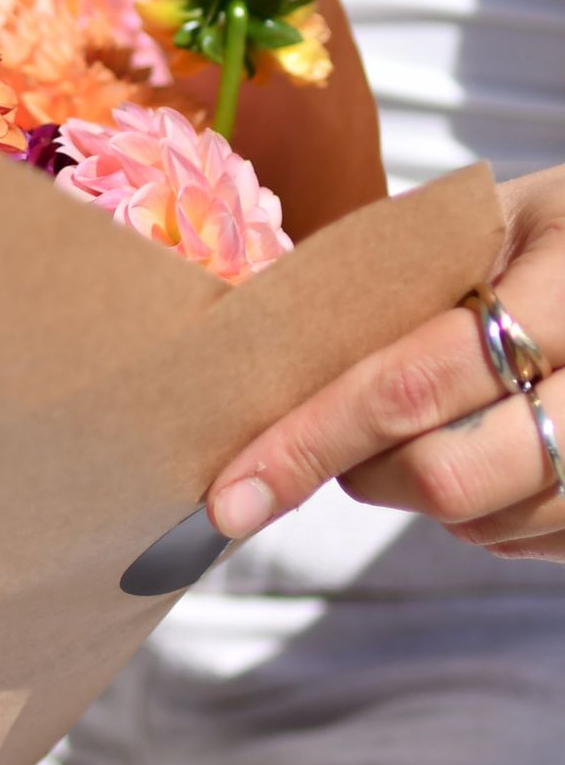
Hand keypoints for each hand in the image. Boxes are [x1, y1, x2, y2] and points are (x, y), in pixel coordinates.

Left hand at [209, 164, 564, 560]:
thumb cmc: (550, 236)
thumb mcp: (482, 224)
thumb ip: (392, 282)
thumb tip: (255, 344)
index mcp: (563, 286)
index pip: (412, 383)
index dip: (310, 441)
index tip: (232, 491)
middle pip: (446, 474)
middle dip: (355, 471)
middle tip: (315, 447)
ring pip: (484, 521)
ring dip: (414, 489)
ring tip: (410, 425)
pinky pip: (524, 540)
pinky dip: (477, 511)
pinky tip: (474, 446)